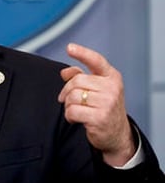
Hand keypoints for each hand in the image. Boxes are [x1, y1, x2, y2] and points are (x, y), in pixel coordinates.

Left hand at [57, 43, 135, 166]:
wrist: (116, 134)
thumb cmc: (103, 108)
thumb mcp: (97, 89)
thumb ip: (81, 76)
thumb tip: (65, 72)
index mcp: (112, 77)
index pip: (96, 61)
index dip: (82, 53)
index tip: (69, 48)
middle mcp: (112, 88)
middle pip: (76, 81)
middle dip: (67, 91)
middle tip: (67, 100)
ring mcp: (107, 103)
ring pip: (72, 96)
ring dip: (68, 105)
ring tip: (76, 110)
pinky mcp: (100, 118)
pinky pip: (72, 111)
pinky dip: (69, 116)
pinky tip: (76, 119)